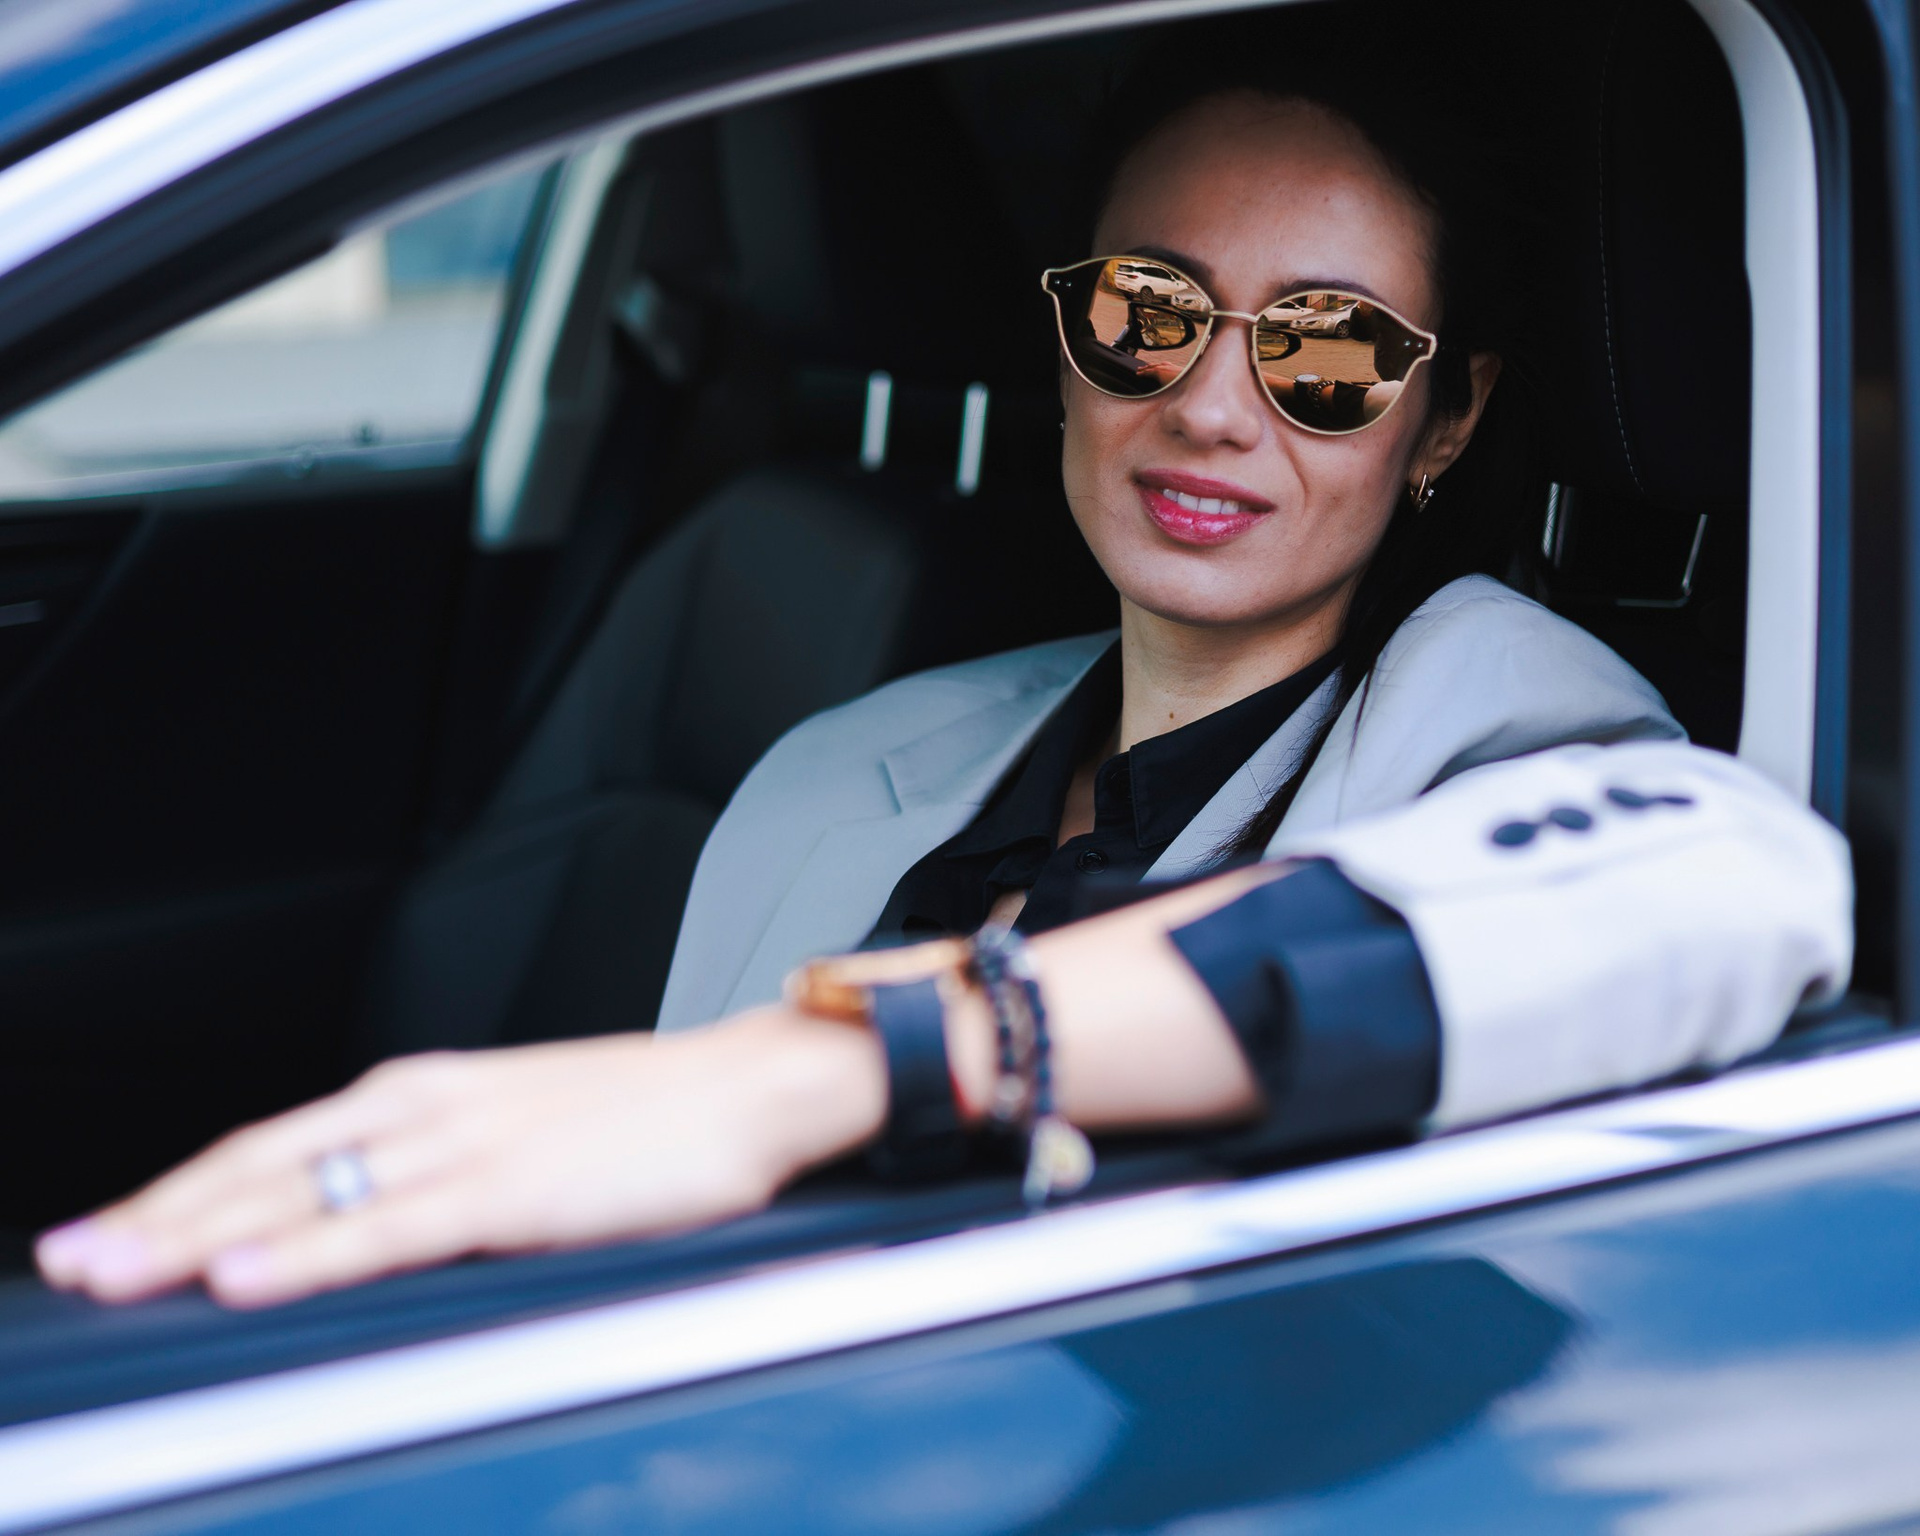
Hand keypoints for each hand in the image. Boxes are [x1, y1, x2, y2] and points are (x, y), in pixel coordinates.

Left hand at [35, 1008, 885, 1307]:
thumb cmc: (655, 1120)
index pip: (276, 1144)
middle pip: (264, 1164)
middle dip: (158, 1217)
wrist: (756, 1084)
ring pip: (306, 1191)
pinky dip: (311, 1251)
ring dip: (197, 1234)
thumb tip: (373, 1230)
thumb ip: (447, 1177)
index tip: (113, 1230)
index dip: (184, 1191)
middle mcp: (429, 1106)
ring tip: (112, 1269)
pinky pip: (392, 1226)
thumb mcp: (529, 1137)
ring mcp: (468, 1144)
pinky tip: (249, 1274)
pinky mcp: (516, 1188)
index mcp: (429, 1094)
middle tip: (70, 1260)